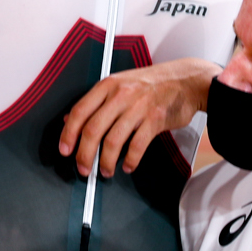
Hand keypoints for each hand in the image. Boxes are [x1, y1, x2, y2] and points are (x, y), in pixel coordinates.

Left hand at [58, 57, 219, 177]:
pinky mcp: (155, 119)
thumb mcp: (120, 83)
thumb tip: (70, 120)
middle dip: (84, 154)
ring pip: (113, 140)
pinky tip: (127, 166)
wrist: (186, 80)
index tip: (65, 150)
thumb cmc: (153, 82)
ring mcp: (138, 107)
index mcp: (108, 85)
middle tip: (83, 167)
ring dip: (106, 161)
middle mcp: (120, 95)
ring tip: (105, 170)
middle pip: (92, 129)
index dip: (68, 134)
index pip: (79, 111)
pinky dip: (130, 160)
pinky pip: (137, 145)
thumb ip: (96, 101)